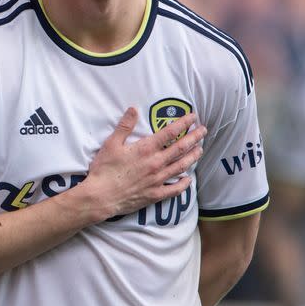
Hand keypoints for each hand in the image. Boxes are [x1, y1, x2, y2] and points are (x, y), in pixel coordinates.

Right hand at [84, 107, 205, 218]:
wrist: (101, 196)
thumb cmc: (104, 169)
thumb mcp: (111, 143)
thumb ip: (124, 126)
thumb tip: (133, 109)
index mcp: (145, 149)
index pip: (169, 133)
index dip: (183, 123)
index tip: (193, 117)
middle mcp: (156, 163)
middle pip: (180, 148)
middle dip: (194, 138)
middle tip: (203, 131)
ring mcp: (157, 180)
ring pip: (181, 166)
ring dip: (193, 157)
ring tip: (200, 150)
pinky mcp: (155, 194)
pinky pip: (175, 189)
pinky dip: (184, 184)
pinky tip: (188, 179)